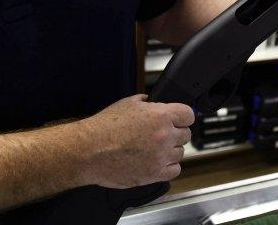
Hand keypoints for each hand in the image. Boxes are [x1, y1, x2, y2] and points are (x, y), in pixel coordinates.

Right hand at [77, 94, 194, 188]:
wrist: (89, 150)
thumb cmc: (104, 127)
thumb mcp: (127, 104)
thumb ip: (147, 103)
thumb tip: (154, 103)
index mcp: (161, 115)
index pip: (189, 114)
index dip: (182, 116)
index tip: (178, 119)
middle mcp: (165, 135)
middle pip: (186, 134)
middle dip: (175, 133)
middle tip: (160, 134)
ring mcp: (161, 156)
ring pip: (180, 153)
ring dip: (170, 150)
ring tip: (153, 149)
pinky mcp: (155, 174)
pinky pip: (175, 170)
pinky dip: (168, 166)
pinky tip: (157, 161)